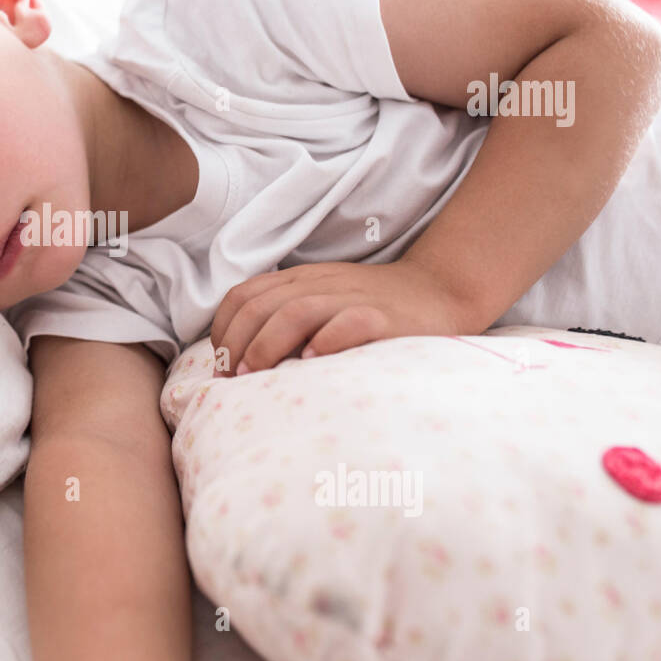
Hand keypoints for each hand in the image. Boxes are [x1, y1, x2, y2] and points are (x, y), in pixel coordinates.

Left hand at [210, 258, 480, 376]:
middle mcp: (321, 285)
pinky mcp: (384, 316)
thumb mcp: (323, 302)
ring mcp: (352, 298)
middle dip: (237, 343)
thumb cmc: (373, 307)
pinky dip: (326, 341)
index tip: (220, 365)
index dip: (223, 330)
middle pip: (262, 305)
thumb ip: (286, 318)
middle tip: (232, 379)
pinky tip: (311, 363)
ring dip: (268, 344)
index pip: (243, 296)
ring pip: (296, 310)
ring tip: (257, 374)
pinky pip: (350, 322)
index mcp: (300, 281)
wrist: (440, 290)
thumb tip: (239, 361)